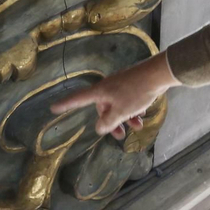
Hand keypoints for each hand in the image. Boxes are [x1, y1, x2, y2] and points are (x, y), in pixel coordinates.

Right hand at [50, 52, 178, 139]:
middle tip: (120, 134)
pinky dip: (132, 109)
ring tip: (137, 127)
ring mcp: (120, 84)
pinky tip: (143, 115)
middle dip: (111, 121)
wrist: (157, 74)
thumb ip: (108, 122)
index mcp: (99, 92)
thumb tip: (99, 128)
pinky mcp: (132, 84)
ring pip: (117, 105)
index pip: (77, 99)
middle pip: (102, 107)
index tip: (52, 108)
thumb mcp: (121, 112)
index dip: (65, 104)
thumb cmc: (136, 93)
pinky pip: (127, 100)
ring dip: (125, 118)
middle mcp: (107, 87)